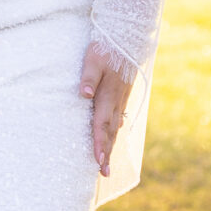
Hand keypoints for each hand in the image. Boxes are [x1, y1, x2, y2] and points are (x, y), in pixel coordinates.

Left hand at [79, 41, 132, 176]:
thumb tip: (84, 94)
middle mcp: (116, 100)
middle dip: (107, 152)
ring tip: (107, 162)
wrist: (127, 37)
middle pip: (110, 131)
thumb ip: (88, 77)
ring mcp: (121, 98)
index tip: (98, 160)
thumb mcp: (92, 59)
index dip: (99, 142)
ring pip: (115, 125)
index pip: (101, 124)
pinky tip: (115, 132)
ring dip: (111, 144)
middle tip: (104, 173)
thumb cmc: (106, 48)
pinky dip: (116, 128)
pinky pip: (118, 115)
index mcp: (107, 95)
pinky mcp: (122, 93)